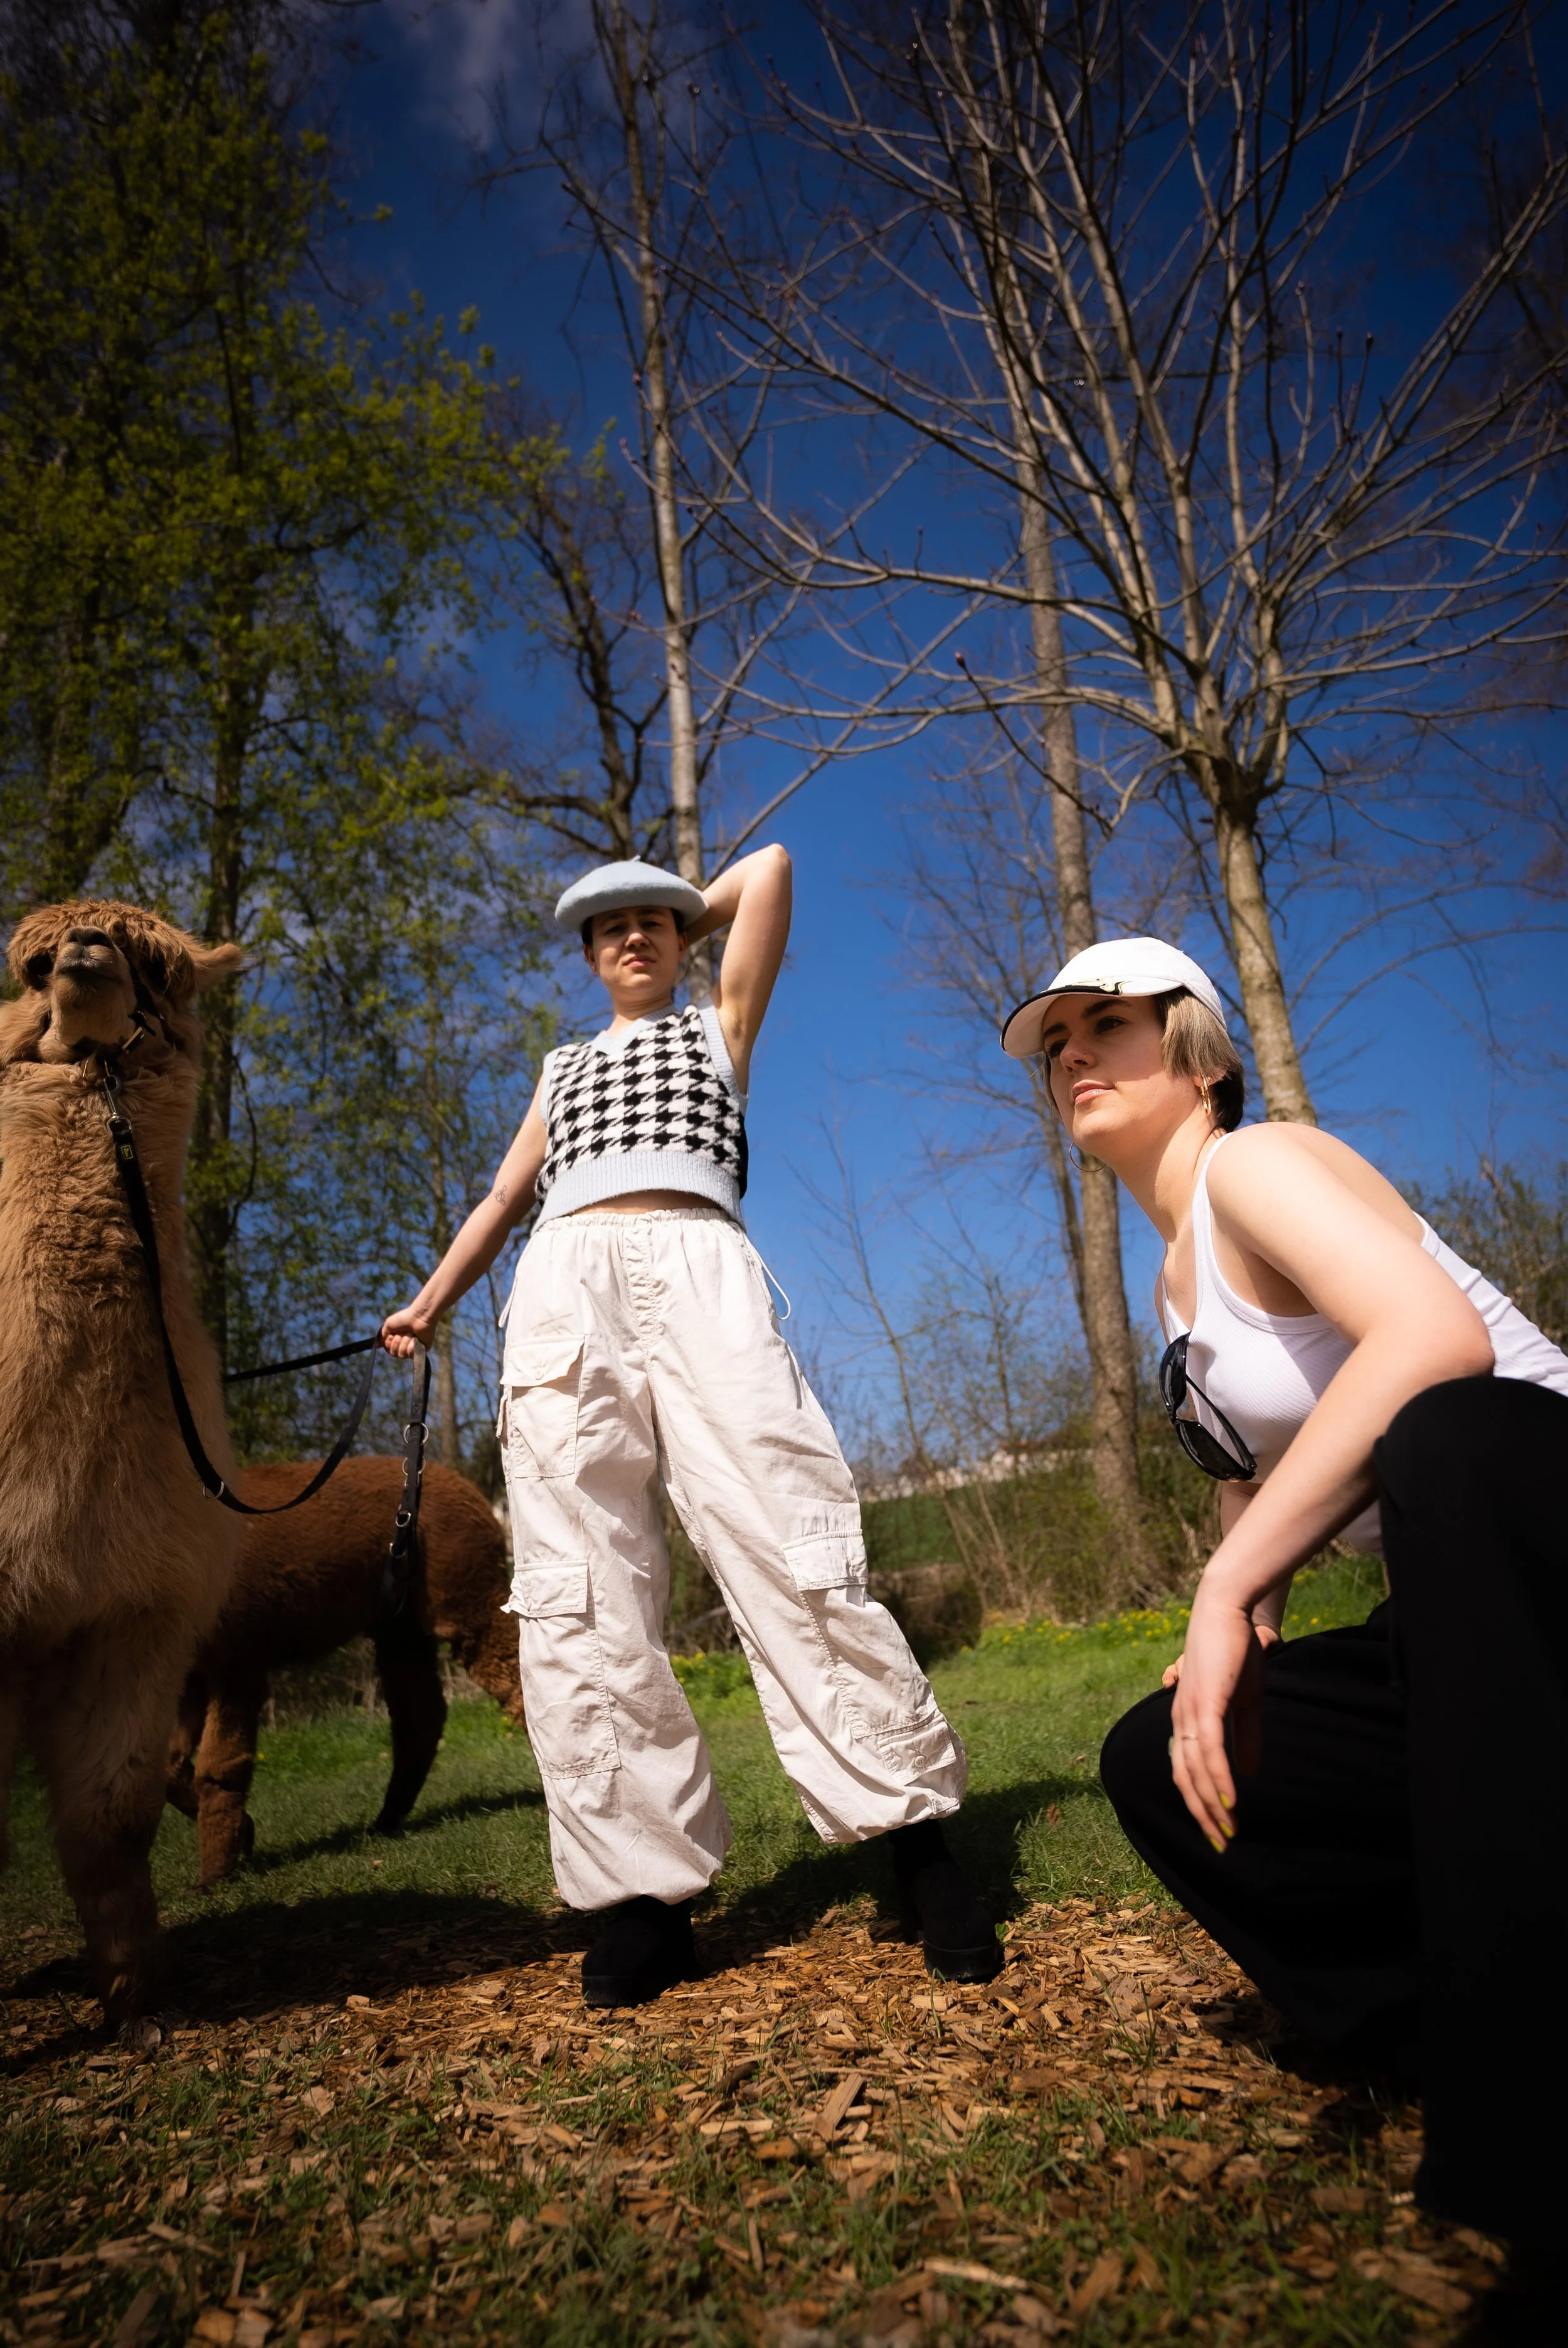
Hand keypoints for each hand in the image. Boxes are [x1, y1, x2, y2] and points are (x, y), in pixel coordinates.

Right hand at [380, 1305, 433, 1359]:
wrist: (419, 1317)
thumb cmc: (404, 1318)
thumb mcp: (388, 1324)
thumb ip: (382, 1336)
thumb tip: (377, 1345)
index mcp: (396, 1340)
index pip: (388, 1349)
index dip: (389, 1343)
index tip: (392, 1335)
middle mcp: (403, 1345)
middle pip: (394, 1353)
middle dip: (397, 1342)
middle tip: (402, 1333)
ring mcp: (412, 1348)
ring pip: (402, 1355)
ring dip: (404, 1342)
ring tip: (410, 1334)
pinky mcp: (421, 1350)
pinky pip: (411, 1355)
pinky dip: (411, 1346)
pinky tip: (416, 1338)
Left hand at [1168, 1588, 1275, 1850]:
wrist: (1229, 1609)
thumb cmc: (1236, 1651)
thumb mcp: (1244, 1702)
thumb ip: (1246, 1737)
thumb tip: (1250, 1775)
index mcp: (1186, 1720)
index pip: (1187, 1773)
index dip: (1200, 1805)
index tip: (1218, 1833)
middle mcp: (1180, 1720)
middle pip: (1186, 1780)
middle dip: (1203, 1817)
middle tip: (1221, 1847)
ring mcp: (1190, 1712)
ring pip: (1196, 1772)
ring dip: (1212, 1806)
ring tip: (1228, 1833)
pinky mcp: (1206, 1703)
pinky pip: (1209, 1751)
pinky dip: (1219, 1780)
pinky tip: (1230, 1803)